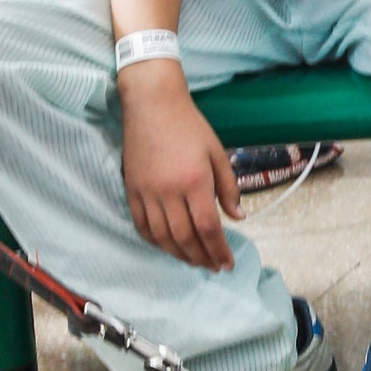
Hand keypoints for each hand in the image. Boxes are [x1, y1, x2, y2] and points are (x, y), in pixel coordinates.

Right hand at [119, 64, 242, 268]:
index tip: (227, 263)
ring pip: (162, 237)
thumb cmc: (189, 125)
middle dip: (201, 258)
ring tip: (193, 261)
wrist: (152, 104)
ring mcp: (147, 193)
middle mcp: (169, 192)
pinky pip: (141, 225)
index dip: (219, 250)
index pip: (208, 228)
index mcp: (195, 181)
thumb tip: (238, 217)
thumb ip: (228, 187)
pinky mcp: (131, 190)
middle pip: (185, 238)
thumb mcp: (217, 152)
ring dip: (179, 255)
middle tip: (212, 267)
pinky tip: (167, 246)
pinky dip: (155, 241)